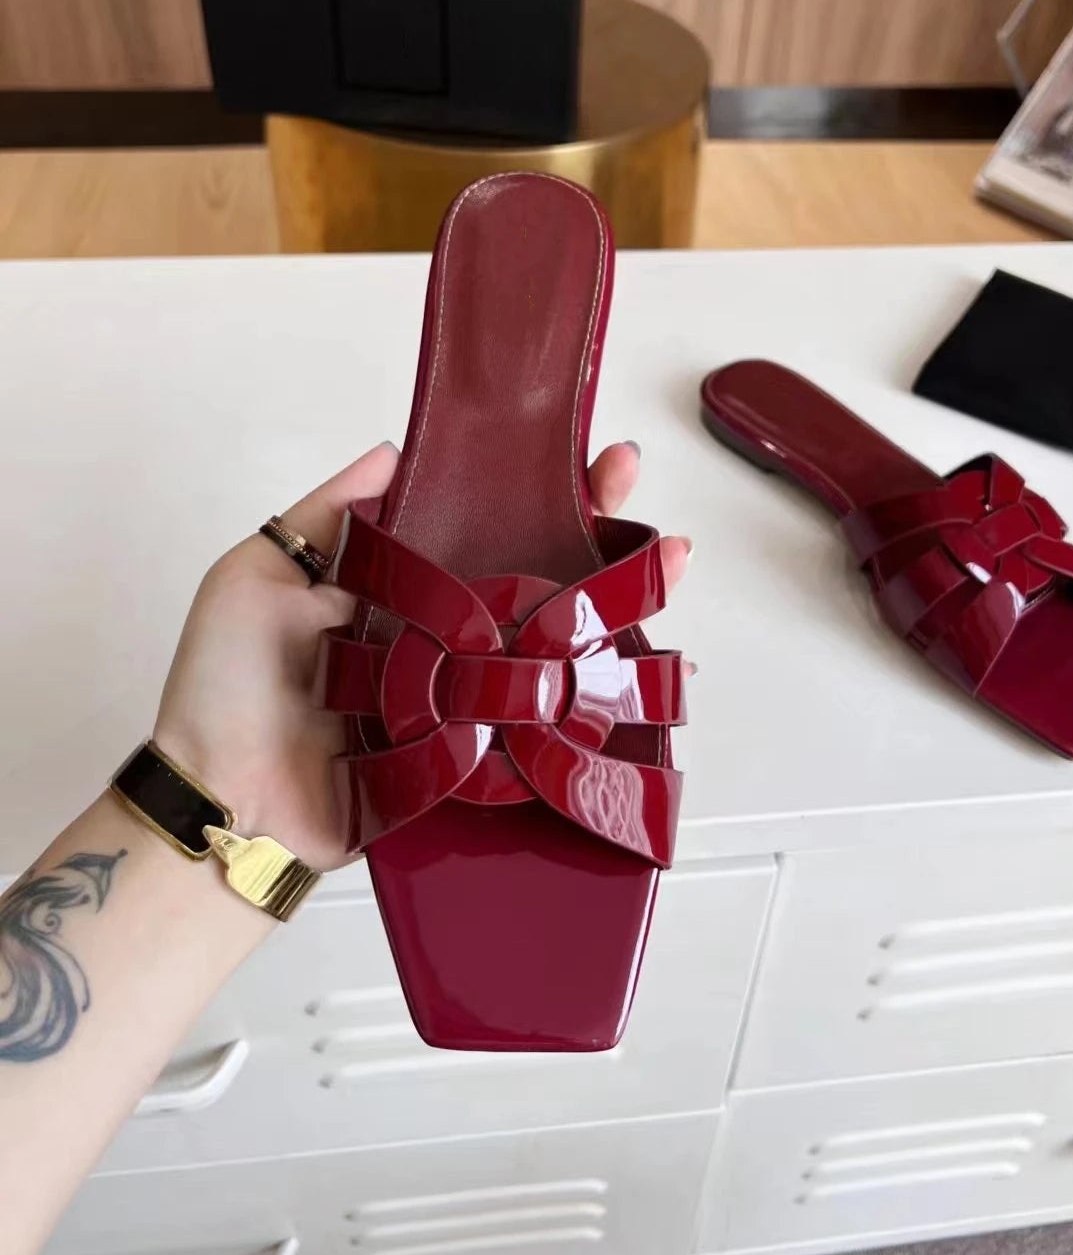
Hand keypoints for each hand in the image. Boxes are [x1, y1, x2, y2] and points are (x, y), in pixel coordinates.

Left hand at [152, 443, 690, 871]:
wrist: (224, 804)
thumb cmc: (225, 691)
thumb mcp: (256, 576)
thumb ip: (327, 517)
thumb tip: (396, 450)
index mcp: (400, 587)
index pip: (481, 520)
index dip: (535, 486)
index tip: (583, 453)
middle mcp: (443, 637)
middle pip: (533, 572)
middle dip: (595, 527)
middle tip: (633, 488)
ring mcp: (466, 697)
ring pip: (553, 643)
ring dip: (617, 603)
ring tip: (666, 562)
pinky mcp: (477, 756)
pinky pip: (544, 725)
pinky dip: (600, 696)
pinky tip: (647, 663)